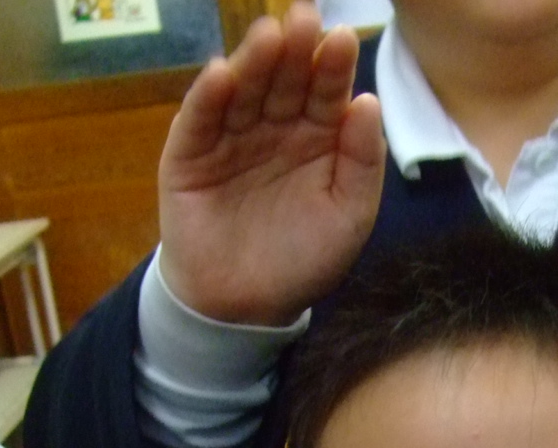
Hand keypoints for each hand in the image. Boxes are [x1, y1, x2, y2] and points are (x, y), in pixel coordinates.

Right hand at [158, 2, 386, 325]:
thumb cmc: (303, 259)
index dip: (333, 66)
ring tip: (269, 36)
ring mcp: (230, 137)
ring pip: (243, 91)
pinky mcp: (189, 155)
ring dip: (254, 61)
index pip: (326, 92)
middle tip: (305, 17)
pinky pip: (199, 121)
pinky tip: (222, 75)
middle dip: (295, 49)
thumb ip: (363, 162)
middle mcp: (274, 128)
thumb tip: (368, 101)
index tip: (342, 39)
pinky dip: (208, 98)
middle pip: (285, 80)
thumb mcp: (349, 216)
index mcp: (317, 138)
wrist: (246, 307)